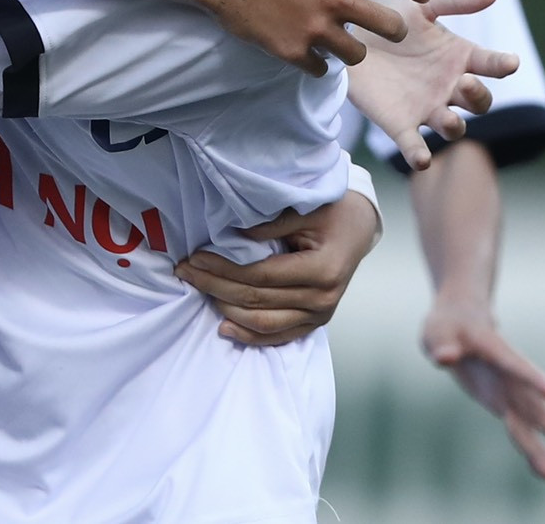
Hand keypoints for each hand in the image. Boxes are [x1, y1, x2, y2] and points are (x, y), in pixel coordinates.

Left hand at [176, 190, 380, 346]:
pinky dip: (250, 336)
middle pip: (256, 300)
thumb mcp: (304, 209)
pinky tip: (224, 327)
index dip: (223, 269)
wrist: (359, 227)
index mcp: (322, 270)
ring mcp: (321, 315)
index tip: (195, 257)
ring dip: (226, 310)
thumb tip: (233, 234)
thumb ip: (270, 224)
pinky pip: (279, 336)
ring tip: (198, 290)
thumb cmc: (332, 212)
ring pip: (264, 323)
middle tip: (185, 271)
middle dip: (214, 286)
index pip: (260, 276)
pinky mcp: (315, 322)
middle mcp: (323, 299)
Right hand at [201, 0, 430, 73]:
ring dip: (353, 49)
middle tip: (385, 29)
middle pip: (391, 27)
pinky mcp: (291, 49)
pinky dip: (318, 62)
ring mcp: (313, 27)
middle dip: (394, 29)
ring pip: (357, 54)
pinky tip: (309, 50)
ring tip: (340, 41)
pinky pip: (320, 68)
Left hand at [346, 0, 520, 168]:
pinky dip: (419, 154)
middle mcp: (449, 86)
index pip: (490, 64)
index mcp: (459, 57)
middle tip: (466, 83)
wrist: (345, 34)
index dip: (501, 63)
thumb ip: (456, 0)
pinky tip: (421, 160)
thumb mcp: (421, 4)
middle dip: (478, 96)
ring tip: (447, 118)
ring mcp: (426, 107)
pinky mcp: (399, 123)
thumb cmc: (389, 19)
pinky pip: (414, 144)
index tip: (510, 62)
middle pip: (478, 101)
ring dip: (454, 125)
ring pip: (453, 126)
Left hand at [423, 298, 544, 480]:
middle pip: (533, 402)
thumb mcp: (437, 331)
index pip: (512, 363)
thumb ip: (442, 344)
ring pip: (533, 421)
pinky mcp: (505, 404)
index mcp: (493, 349)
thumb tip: (444, 358)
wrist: (462, 322)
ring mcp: (511, 391)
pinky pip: (521, 430)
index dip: (529, 376)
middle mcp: (509, 374)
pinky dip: (532, 450)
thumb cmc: (447, 325)